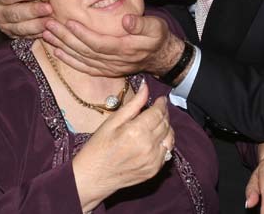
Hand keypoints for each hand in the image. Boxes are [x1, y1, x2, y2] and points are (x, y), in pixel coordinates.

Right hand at [0, 0, 51, 37]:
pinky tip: (47, 30)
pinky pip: (24, 37)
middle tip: (48, 7)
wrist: (17, 2)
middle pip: (14, 12)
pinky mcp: (12, 35)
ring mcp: (4, 24)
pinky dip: (36, 34)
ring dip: (36, 25)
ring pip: (19, 27)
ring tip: (50, 21)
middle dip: (32, 11)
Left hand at [43, 14, 183, 77]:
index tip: (68, 22)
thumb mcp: (156, 27)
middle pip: (85, 51)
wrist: (162, 58)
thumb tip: (127, 21)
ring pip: (82, 59)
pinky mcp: (106, 71)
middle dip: (65, 38)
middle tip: (48, 25)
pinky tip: (57, 52)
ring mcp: (109, 68)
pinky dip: (70, 61)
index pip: (99, 42)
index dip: (82, 34)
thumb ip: (142, 24)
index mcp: (125, 49)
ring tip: (46, 35)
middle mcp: (114, 61)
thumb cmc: (158, 38)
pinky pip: (84, 67)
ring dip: (63, 48)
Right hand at [72, 83, 173, 210]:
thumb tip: (145, 87)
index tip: (160, 99)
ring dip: (167, 127)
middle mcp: (148, 146)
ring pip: (170, 137)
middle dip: (164, 113)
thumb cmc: (98, 147)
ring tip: (158, 122)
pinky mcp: (154, 170)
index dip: (161, 103)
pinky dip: (165, 142)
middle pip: (165, 123)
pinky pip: (167, 152)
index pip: (158, 112)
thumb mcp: (112, 121)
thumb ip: (133, 104)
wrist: (93, 176)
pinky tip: (156, 138)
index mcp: (136, 131)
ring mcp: (152, 160)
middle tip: (159, 108)